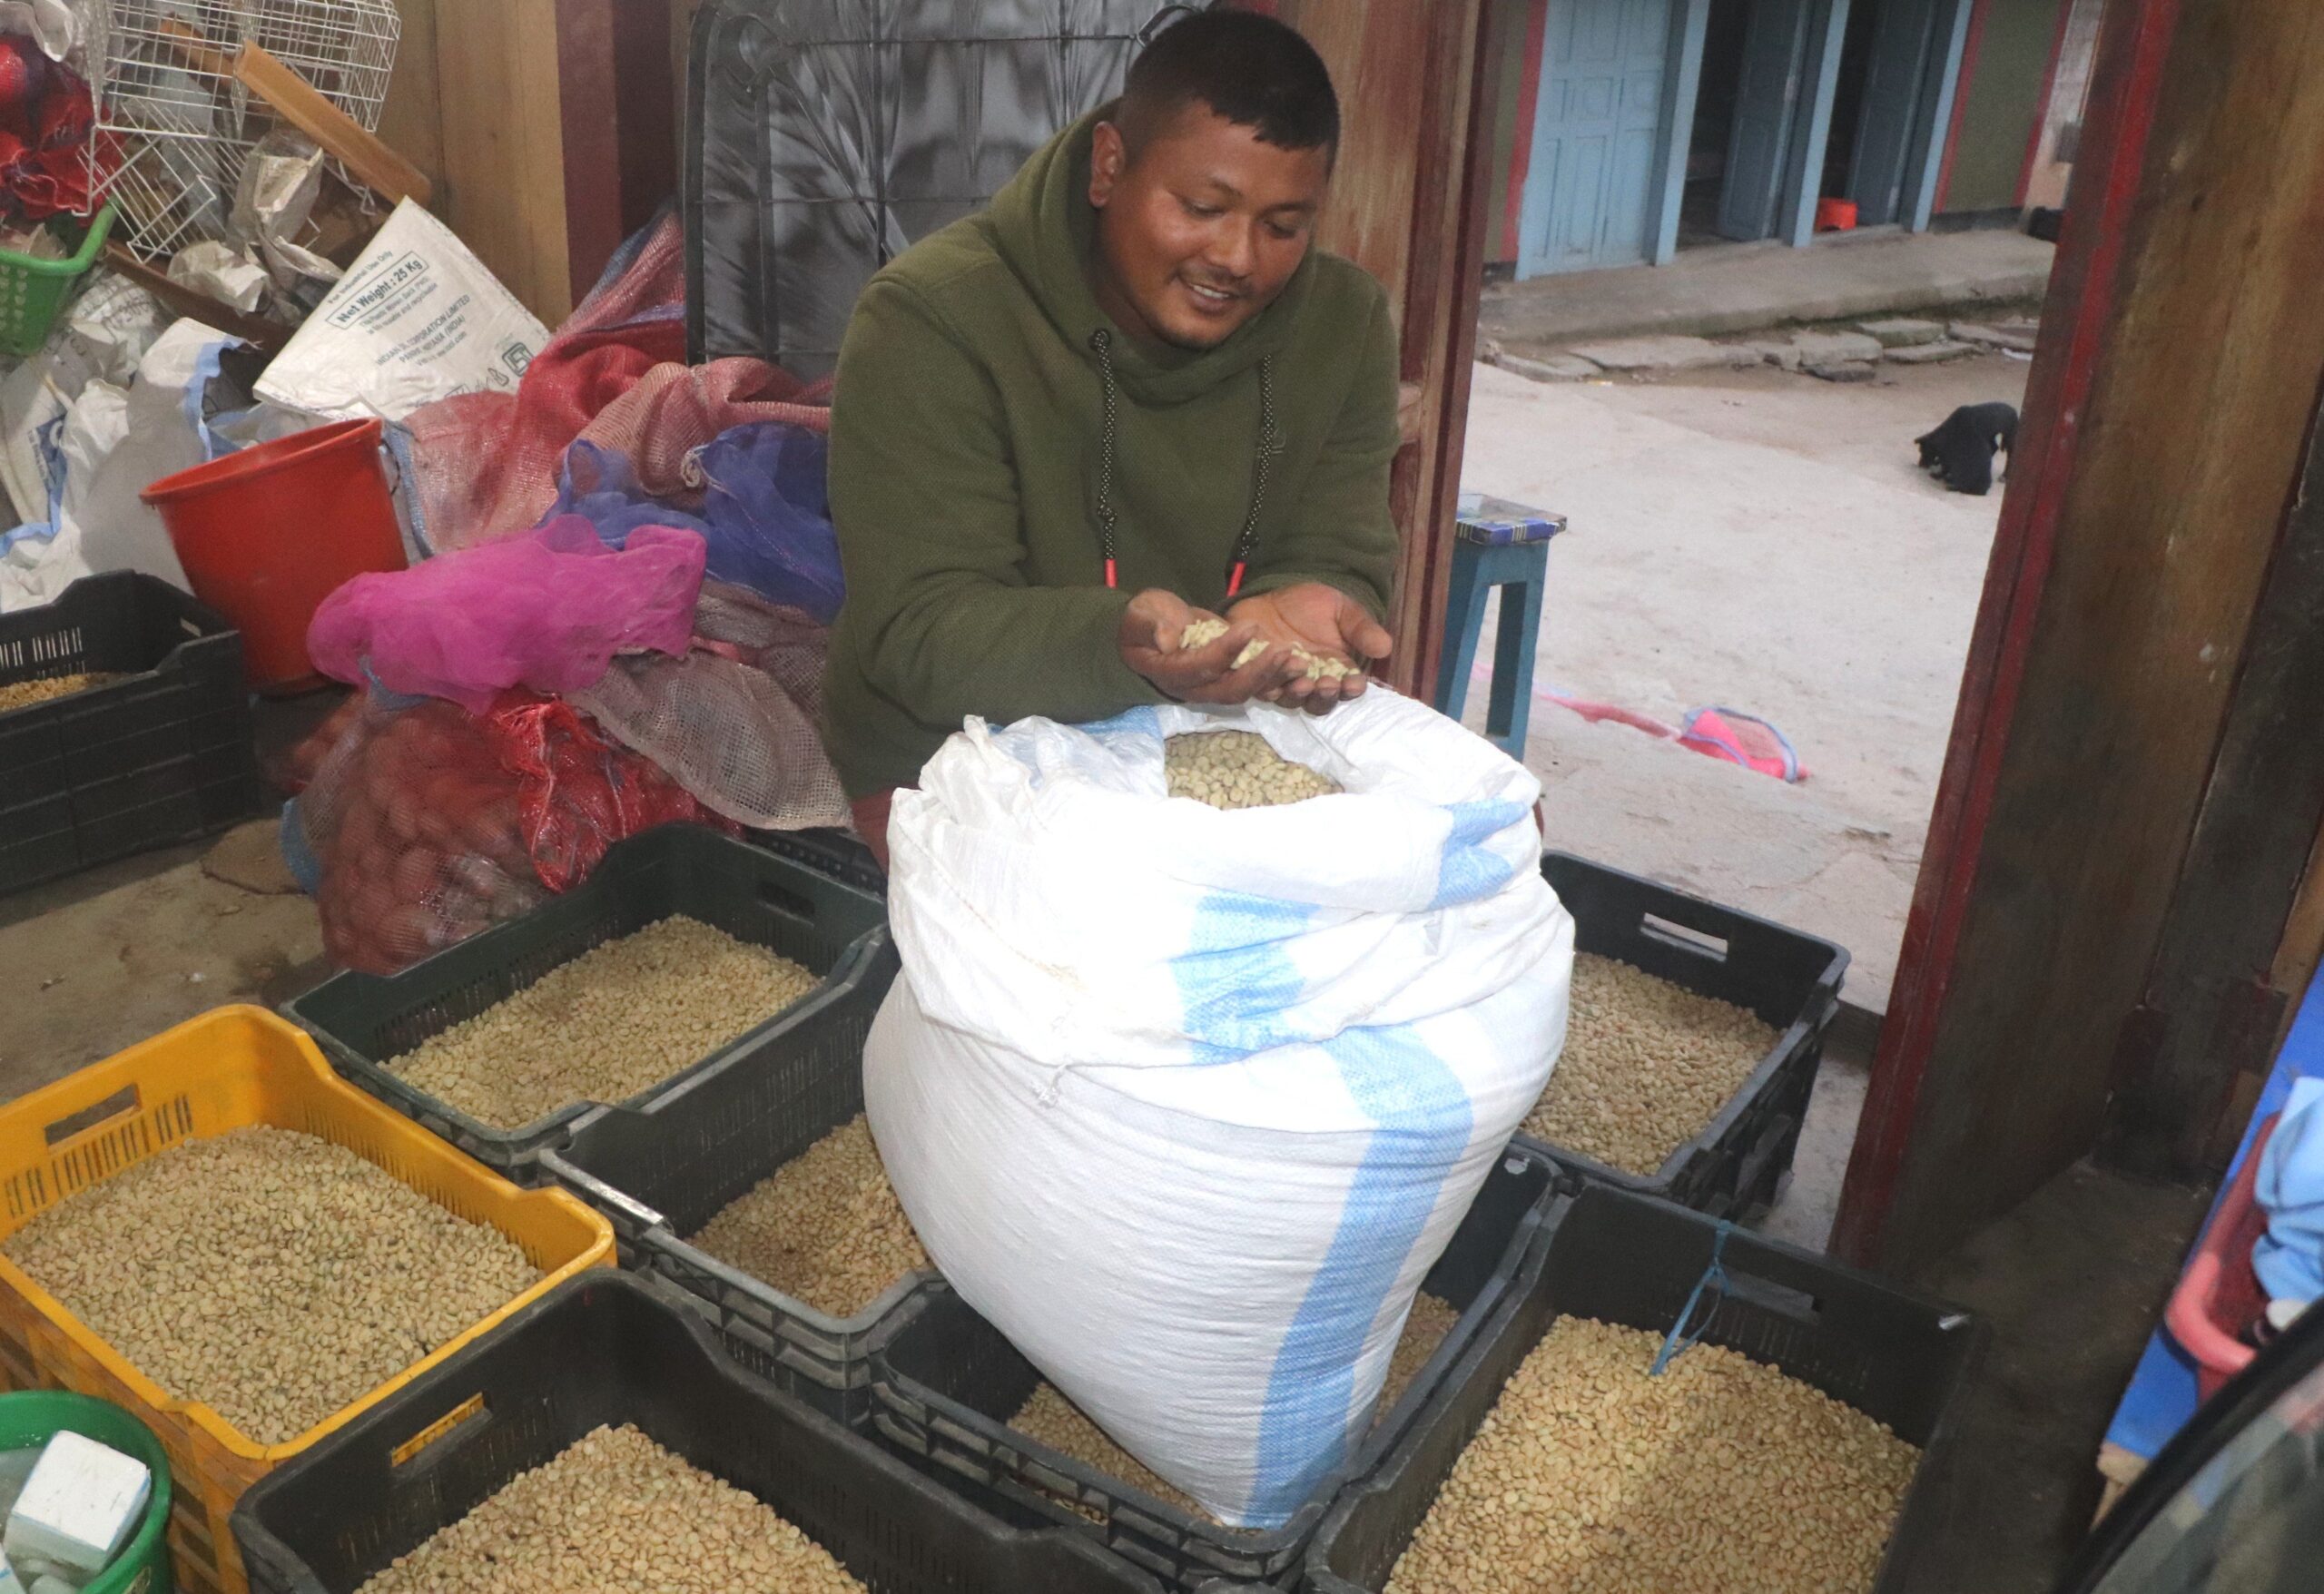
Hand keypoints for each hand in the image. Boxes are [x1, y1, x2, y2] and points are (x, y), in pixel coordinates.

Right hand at [1118, 589, 1295, 704]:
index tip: (1250, 627)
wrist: (1152, 630)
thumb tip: (1167, 639)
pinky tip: (1300, 664)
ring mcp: (1215, 688)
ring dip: (1276, 678)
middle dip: (1260, 672)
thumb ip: (1150, 624)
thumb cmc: (1144, 620)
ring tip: (1300, 661)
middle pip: (1231, 690)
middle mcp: (1195, 688)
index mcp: (1171, 673)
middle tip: (1285, 651)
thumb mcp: (1141, 614)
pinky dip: (1278, 677)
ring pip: (1249, 691)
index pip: (1202, 667)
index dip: (1226, 651)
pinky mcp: (1231, 680)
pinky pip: (1257, 685)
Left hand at [1226, 584, 1392, 713]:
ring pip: (1290, 699)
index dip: (1351, 689)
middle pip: (1319, 703)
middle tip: (1327, 684)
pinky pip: (1259, 688)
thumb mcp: (1341, 610)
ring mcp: (1282, 683)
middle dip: (1324, 696)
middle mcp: (1311, 684)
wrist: (1271, 598)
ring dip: (1297, 693)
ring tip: (1301, 681)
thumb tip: (1385, 647)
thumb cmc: (1311, 606)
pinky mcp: (1255, 677)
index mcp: (1337, 671)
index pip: (1348, 689)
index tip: (1353, 684)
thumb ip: (1361, 629)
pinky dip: (1266, 686)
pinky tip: (1270, 682)